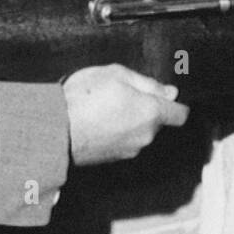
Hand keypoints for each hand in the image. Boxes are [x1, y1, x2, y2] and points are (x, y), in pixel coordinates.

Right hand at [62, 64, 188, 164]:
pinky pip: (122, 142)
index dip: (175, 104)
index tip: (165, 97)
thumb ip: (148, 83)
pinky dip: (115, 133)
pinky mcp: (112, 159)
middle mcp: (145, 136)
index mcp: (151, 113)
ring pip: (138, 132)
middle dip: (146, 109)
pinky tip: (97, 121)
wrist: (54, 129)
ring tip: (104, 107)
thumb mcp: (118, 75)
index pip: (179, 114)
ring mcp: (129, 150)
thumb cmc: (84, 98)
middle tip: (122, 95)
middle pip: (156, 122)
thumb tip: (170, 92)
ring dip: (129, 122)